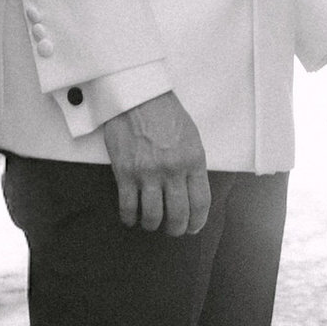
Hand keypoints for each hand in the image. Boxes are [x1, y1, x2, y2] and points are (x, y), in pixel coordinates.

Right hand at [100, 89, 209, 235]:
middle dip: (176, 229)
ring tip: (151, 223)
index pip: (200, 203)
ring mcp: (148, 173)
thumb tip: (191, 191)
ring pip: (153, 216)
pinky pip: (128, 206)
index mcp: (193, 160)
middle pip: (178, 214)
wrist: (138, 95)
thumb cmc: (165, 112)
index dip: (197, 222)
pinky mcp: (126, 172)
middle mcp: (173, 169)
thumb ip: (192, 164)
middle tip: (173, 230)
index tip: (193, 228)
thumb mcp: (191, 137)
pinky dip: (130, 218)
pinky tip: (131, 218)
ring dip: (152, 225)